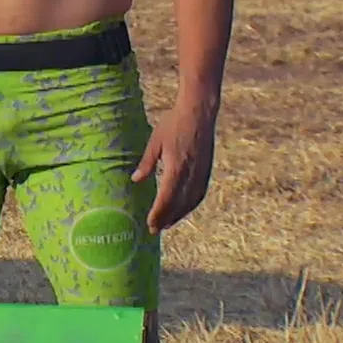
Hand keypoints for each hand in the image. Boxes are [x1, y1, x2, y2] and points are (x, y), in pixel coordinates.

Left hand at [133, 93, 218, 233]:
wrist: (199, 113)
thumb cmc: (173, 124)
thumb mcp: (155, 141)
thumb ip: (147, 163)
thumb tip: (136, 180)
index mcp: (176, 167)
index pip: (166, 197)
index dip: (158, 213)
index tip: (150, 224)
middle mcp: (191, 174)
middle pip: (178, 203)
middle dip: (166, 218)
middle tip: (154, 230)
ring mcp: (201, 173)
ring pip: (191, 201)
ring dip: (179, 215)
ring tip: (167, 224)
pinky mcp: (207, 170)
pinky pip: (199, 193)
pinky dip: (191, 205)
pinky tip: (184, 209)